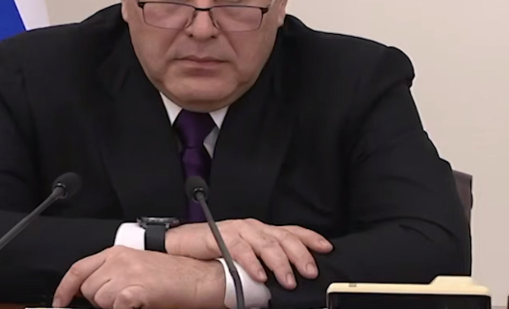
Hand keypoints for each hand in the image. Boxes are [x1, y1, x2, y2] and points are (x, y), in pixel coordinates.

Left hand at [52, 246, 225, 308]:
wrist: (201, 277)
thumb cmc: (173, 277)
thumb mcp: (137, 269)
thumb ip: (113, 275)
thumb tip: (94, 292)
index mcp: (117, 252)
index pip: (79, 269)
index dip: (65, 289)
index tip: (59, 303)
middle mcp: (120, 259)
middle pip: (88, 288)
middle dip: (100, 301)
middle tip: (123, 301)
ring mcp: (129, 272)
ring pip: (100, 299)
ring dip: (114, 306)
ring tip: (135, 302)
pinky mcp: (138, 287)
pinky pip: (116, 305)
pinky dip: (123, 308)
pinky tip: (139, 303)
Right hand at [165, 219, 332, 288]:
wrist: (182, 245)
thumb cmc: (213, 252)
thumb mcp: (246, 256)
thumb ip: (264, 263)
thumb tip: (286, 278)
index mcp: (261, 231)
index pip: (291, 230)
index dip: (310, 238)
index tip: (326, 248)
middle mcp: (252, 228)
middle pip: (283, 237)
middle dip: (300, 254)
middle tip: (310, 271)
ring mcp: (237, 231)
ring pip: (266, 243)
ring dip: (279, 263)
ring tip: (287, 280)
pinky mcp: (221, 237)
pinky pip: (240, 250)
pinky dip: (252, 264)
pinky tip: (260, 276)